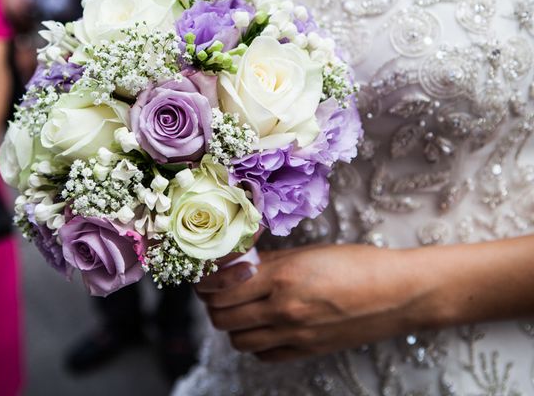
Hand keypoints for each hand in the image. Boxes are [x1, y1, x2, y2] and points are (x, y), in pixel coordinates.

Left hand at [196, 244, 430, 361]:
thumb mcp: (309, 252)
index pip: (220, 287)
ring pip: (237, 339)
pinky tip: (265, 325)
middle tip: (223, 288)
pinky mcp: (306, 352)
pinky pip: (263, 355)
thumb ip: (270, 261)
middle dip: (214, 302)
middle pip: (221, 316)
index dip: (207, 281)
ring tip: (244, 306)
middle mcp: (283, 310)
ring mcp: (294, 336)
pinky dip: (255, 341)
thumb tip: (239, 264)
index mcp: (283, 278)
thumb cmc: (358, 264)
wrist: (399, 293)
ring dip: (233, 322)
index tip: (210, 273)